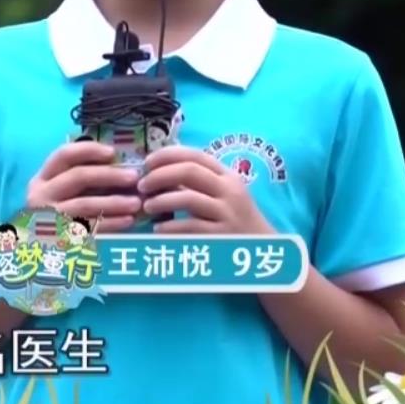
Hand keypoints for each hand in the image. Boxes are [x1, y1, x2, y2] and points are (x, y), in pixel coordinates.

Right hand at [25, 141, 143, 232]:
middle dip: (109, 175)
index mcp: (42, 179)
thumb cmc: (60, 214)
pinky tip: (128, 221)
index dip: (89, 150)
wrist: (43, 252)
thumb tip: (120, 165)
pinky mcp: (59, 238)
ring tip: (136, 203)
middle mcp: (40, 196)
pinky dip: (111, 223)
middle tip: (134, 177)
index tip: (113, 153)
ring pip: (84, 204)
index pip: (64, 155)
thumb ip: (82, 177)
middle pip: (78, 177)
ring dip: (114, 202)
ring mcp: (49, 218)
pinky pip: (89, 228)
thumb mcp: (61, 193)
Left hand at [138, 147, 273, 234]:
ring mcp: (227, 213)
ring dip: (161, 200)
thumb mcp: (223, 194)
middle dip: (159, 175)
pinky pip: (190, 227)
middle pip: (189, 171)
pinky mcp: (222, 236)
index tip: (147, 163)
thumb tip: (157, 173)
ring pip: (188, 198)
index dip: (167, 155)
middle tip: (141, 185)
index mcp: (227, 175)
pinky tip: (158, 230)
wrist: (262, 249)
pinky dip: (169, 227)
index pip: (194, 155)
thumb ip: (197, 182)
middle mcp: (229, 190)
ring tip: (147, 207)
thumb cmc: (236, 218)